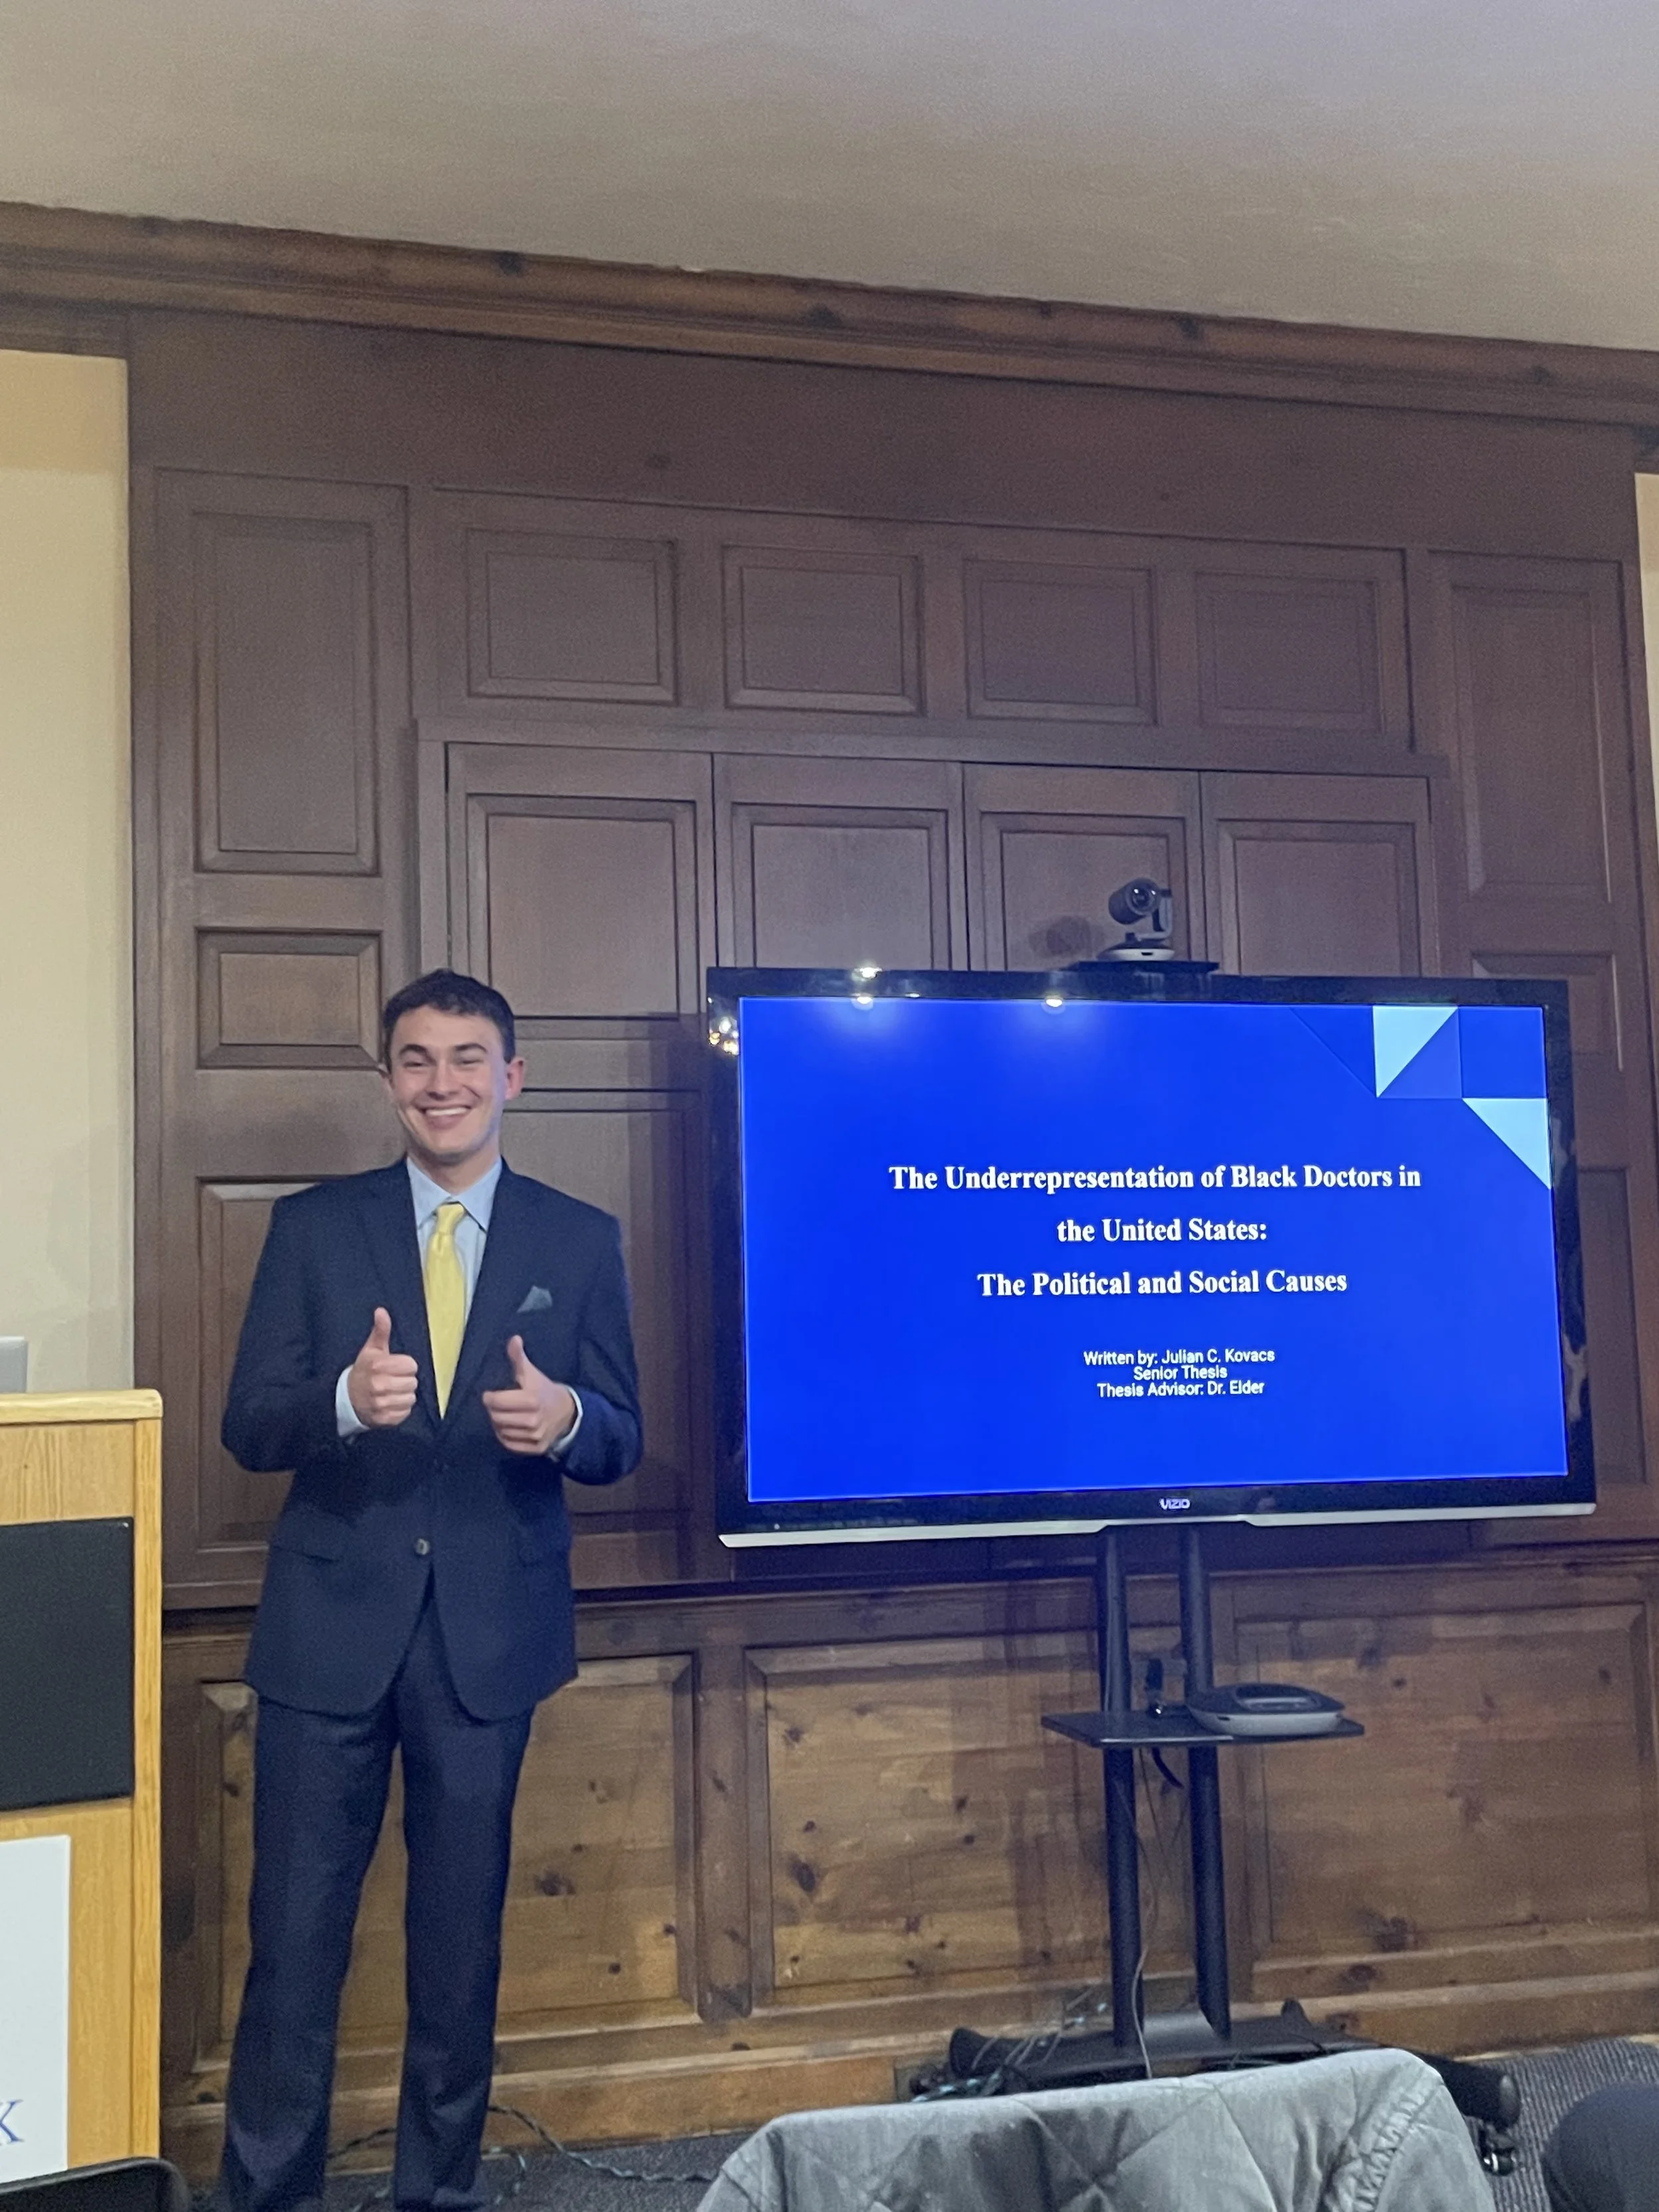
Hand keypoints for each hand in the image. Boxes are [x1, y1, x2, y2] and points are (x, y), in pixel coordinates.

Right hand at [347, 1308, 418, 1427]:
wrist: (346, 1399)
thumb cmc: (363, 1371)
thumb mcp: (371, 1350)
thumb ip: (380, 1331)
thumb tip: (381, 1311)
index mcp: (378, 1365)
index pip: (411, 1365)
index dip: (404, 1366)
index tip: (394, 1368)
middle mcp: (379, 1385)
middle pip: (413, 1382)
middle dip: (404, 1380)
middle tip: (391, 1381)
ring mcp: (381, 1404)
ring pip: (411, 1398)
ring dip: (403, 1395)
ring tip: (390, 1392)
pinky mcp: (384, 1419)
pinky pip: (406, 1412)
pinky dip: (400, 1409)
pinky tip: (389, 1404)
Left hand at [482, 1335, 576, 1455]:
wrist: (567, 1411)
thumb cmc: (543, 1389)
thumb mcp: (531, 1373)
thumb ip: (519, 1357)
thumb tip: (514, 1339)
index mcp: (532, 1399)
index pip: (497, 1402)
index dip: (489, 1398)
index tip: (490, 1394)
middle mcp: (534, 1420)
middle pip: (497, 1418)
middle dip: (493, 1410)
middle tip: (496, 1405)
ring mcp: (536, 1436)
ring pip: (501, 1432)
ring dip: (497, 1423)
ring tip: (502, 1415)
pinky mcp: (536, 1448)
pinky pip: (510, 1444)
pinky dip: (504, 1436)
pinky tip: (507, 1427)